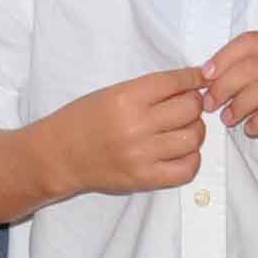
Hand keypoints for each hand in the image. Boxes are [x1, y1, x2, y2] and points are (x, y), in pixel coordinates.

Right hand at [34, 69, 208, 198]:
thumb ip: (148, 91)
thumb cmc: (83, 119)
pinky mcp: (143, 178)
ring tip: (183, 128)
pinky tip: (181, 151)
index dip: (193, 78)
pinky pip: (186, 169)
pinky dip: (191, 158)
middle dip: (195, 104)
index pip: (174, 82)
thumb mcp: (111, 93)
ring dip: (195, 130)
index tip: (200, 78)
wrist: (58, 155)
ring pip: (193, 137)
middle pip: (190, 109)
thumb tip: (189, 87)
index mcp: (125, 97)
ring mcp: (141, 155)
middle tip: (188, 105)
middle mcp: (136, 125)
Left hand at [202, 30, 257, 163]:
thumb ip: (248, 72)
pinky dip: (257, 122)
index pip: (249, 41)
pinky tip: (250, 128)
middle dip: (224, 85)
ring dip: (238, 105)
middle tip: (209, 104)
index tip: (204, 76)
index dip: (222, 57)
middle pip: (251, 65)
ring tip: (227, 119)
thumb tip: (207, 77)